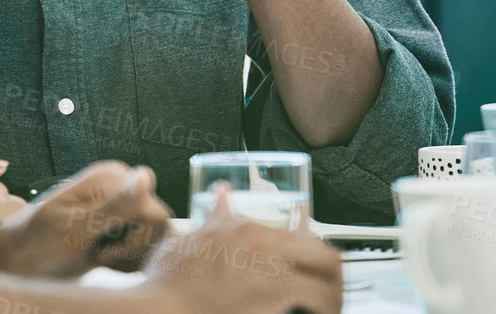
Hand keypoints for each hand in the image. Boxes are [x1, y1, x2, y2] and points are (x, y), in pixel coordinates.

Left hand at [0, 162, 172, 278]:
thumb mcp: (75, 230)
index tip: (103, 247)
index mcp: (112, 176)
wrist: (13, 262)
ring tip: (97, 255)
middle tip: (98, 254)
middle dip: (133, 248)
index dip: (136, 239)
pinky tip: (100, 259)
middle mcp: (120, 185)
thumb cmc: (36, 246)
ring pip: (153, 238)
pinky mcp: (118, 224)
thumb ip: (115, 206)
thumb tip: (146, 176)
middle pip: (158, 226)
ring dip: (129, 255)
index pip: (157, 213)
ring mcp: (120, 204)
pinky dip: (125, 260)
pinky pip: (142, 245)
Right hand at [141, 188, 342, 313]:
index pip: (301, 232)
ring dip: (333, 295)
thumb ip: (212, 217)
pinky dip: (325, 309)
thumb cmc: (168, 283)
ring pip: (329, 278)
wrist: (162, 308)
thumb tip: (220, 194)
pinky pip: (319, 300)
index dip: (317, 246)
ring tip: (328, 308)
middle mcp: (267, 247)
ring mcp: (274, 273)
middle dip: (333, 274)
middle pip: (326, 253)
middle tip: (330, 291)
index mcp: (247, 231)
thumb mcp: (188, 240)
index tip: (321, 257)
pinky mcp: (276, 298)